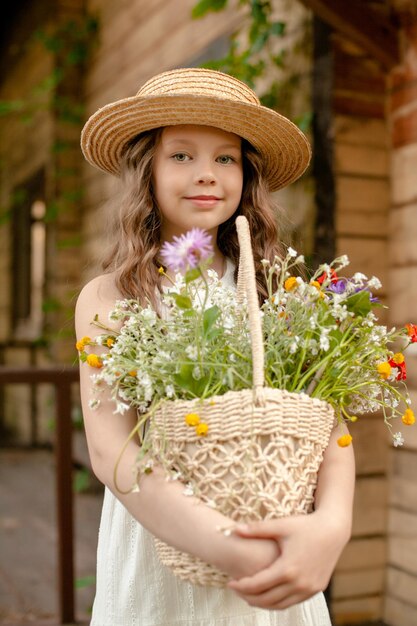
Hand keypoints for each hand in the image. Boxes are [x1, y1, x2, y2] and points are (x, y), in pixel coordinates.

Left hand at [227, 511, 349, 609]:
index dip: (241, 586)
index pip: (257, 585)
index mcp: (287, 569)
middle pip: (266, 599)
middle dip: (248, 597)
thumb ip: (256, 529)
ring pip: (280, 605)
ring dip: (263, 603)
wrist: (334, 529)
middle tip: (236, 590)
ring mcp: (309, 589)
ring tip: (249, 595)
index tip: (229, 582)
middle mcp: (299, 583)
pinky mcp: (317, 589)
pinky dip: (278, 602)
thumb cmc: (306, 525)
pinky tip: (268, 594)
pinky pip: (293, 602)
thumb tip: (233, 529)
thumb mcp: (281, 525)